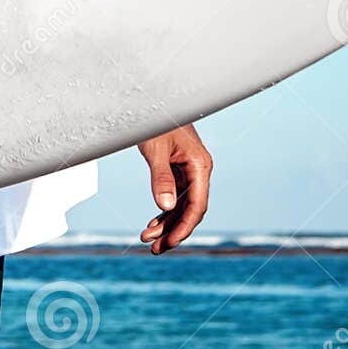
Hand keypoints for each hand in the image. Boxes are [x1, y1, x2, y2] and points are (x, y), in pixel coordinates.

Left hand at [137, 122, 211, 253]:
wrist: (152, 99)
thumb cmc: (155, 120)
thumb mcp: (155, 149)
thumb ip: (161, 177)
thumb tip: (166, 208)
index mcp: (200, 166)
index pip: (197, 206)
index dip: (184, 227)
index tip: (169, 244)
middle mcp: (198, 170)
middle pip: (190, 210)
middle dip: (173, 231)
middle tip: (154, 249)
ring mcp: (188, 170)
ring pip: (181, 205)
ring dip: (166, 224)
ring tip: (147, 239)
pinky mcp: (177, 168)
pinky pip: (174, 196)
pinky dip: (163, 211)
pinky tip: (152, 224)